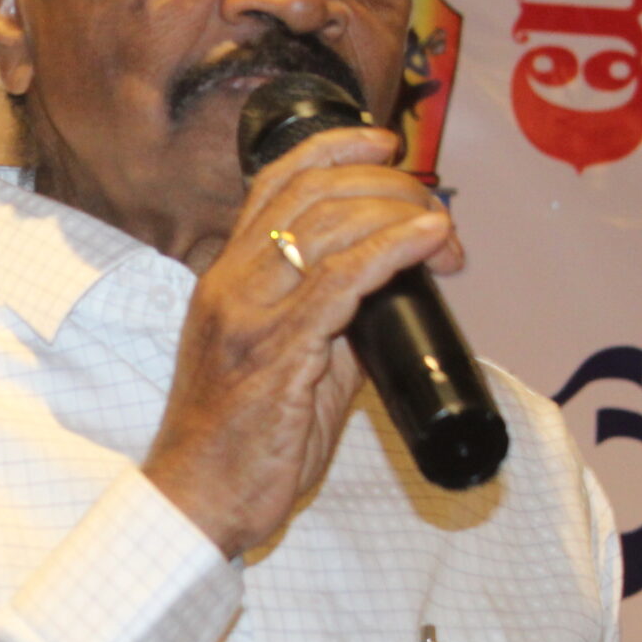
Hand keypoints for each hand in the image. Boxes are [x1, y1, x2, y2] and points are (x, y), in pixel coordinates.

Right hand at [142, 125, 462, 557]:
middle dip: (385, 184)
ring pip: (329, 225)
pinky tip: (430, 241)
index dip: (334, 147)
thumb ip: (327, 322)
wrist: (198, 499)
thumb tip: (385, 296)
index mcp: (225, 277)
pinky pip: (341, 281)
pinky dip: (393, 250)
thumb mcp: (285, 364)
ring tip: (443, 232)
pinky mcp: (277, 351)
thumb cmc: (241, 443)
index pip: (274, 182)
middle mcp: (231, 283)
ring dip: (400, 215)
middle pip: (312, 192)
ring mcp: (249, 314)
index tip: (384, 142)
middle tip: (434, 210)